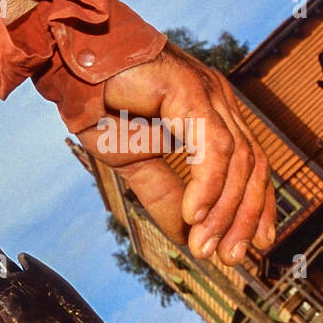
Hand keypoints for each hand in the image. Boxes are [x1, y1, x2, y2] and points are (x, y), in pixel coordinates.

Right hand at [77, 42, 276, 265]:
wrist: (65, 65)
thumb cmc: (97, 102)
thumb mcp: (133, 162)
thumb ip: (163, 193)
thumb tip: (189, 235)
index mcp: (211, 113)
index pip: (251, 164)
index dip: (257, 206)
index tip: (255, 245)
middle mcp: (216, 99)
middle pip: (252, 163)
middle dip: (245, 215)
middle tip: (231, 257)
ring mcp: (206, 90)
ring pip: (236, 158)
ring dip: (223, 209)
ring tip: (205, 246)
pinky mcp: (189, 88)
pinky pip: (210, 144)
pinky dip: (206, 184)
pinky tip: (193, 215)